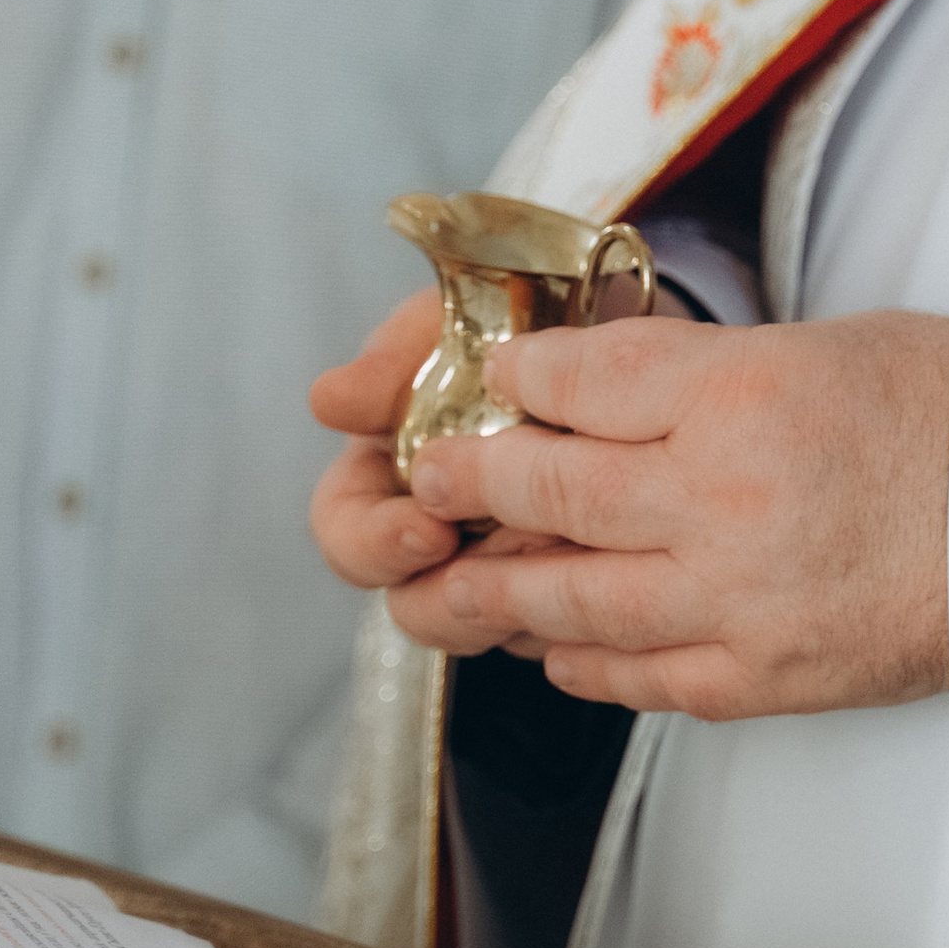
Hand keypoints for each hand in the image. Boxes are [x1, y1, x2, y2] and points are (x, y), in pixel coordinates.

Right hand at [305, 269, 685, 608]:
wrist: (620, 331)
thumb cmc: (514, 327)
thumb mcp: (450, 323)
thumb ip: (391, 359)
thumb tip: (327, 402)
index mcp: (389, 473)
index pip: (346, 530)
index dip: (372, 541)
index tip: (424, 527)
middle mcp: (436, 531)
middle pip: (409, 601)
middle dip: (443, 593)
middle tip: (494, 565)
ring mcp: (499, 567)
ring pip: (483, 624)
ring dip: (511, 602)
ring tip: (557, 554)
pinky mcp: (564, 589)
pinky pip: (559, 623)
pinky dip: (575, 600)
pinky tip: (606, 566)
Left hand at [361, 310, 948, 720]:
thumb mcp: (828, 345)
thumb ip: (705, 374)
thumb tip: (593, 393)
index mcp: (748, 391)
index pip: (581, 379)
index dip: (515, 381)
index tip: (488, 385)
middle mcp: (727, 497)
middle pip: (551, 489)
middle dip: (473, 482)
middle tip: (431, 478)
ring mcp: (739, 600)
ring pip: (571, 599)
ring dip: (499, 589)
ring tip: (450, 583)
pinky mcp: (764, 679)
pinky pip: (637, 678)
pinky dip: (583, 663)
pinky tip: (558, 650)